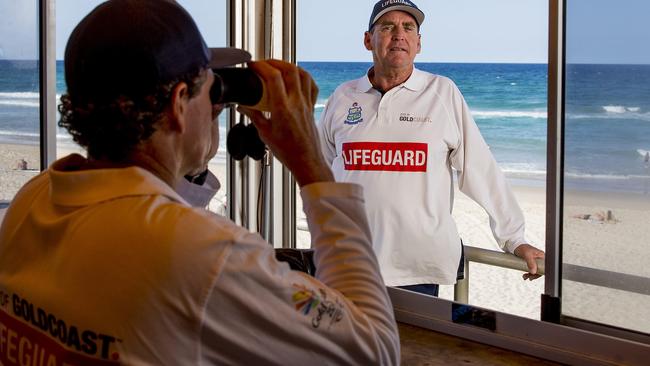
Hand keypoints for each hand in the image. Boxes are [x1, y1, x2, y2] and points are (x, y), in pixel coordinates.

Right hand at [237, 60, 332, 186]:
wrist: (306, 160)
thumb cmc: (287, 151)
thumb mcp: (264, 133)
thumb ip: (253, 115)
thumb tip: (242, 105)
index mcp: (282, 109)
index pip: (274, 78)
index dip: (262, 66)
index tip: (253, 65)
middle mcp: (296, 103)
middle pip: (289, 70)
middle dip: (275, 62)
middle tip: (264, 64)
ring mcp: (306, 103)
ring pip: (303, 74)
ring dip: (289, 66)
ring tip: (278, 67)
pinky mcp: (312, 107)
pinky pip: (311, 85)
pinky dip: (304, 76)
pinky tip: (296, 77)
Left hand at [513, 244, 544, 280]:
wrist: (514, 245)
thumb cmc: (521, 247)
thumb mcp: (527, 255)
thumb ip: (531, 263)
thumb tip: (533, 272)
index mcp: (541, 256)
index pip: (544, 267)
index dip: (540, 272)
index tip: (534, 276)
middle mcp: (539, 258)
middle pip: (539, 269)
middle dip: (534, 275)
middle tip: (529, 277)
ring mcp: (535, 260)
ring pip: (535, 270)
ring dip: (530, 275)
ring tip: (525, 277)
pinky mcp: (530, 262)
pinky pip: (531, 269)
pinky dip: (528, 273)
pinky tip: (525, 275)